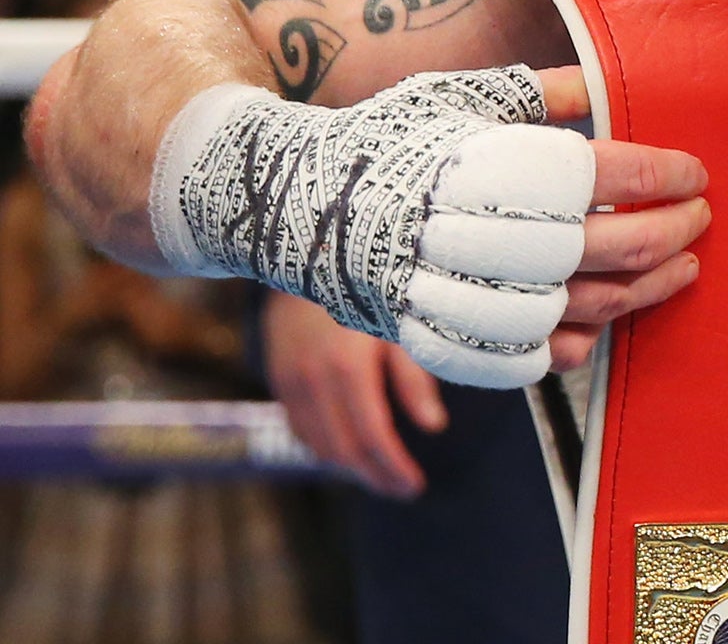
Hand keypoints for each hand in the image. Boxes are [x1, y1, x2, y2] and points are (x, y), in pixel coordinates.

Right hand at [153, 63, 708, 389]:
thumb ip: (546, 94)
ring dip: (641, 294)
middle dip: (667, 233)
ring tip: (681, 269)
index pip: (595, 173)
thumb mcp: (463, 95)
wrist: (289, 201)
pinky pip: (524, 358)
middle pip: (598, 245)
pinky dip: (576, 343)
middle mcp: (465, 231)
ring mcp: (447, 293)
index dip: (657, 174)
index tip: (694, 172)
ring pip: (575, 309)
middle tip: (701, 218)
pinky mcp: (433, 337)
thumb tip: (616, 88)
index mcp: (477, 162)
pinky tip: (608, 318)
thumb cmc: (392, 135)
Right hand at [264, 291, 446, 499]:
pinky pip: (300, 428)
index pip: (371, 436)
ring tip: (382, 475)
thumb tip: (434, 426)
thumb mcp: (399, 324)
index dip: (392, 468)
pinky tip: (349, 451)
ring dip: (349, 466)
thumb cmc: (367, 286)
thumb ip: (414, 376)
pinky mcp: (279, 379)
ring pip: (318, 444)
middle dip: (374, 476)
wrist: (309, 252)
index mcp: (348, 368)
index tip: (414, 486)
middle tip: (403, 489)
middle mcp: (313, 381)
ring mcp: (290, 382)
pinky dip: (325, 447)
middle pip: (343, 449)